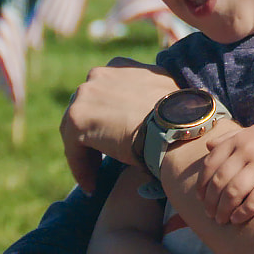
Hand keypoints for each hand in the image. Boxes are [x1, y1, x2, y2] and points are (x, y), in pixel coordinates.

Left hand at [61, 57, 179, 191]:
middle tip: (103, 159)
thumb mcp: (166, 90)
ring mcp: (85, 94)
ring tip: (97, 177)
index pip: (105, 94)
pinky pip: (73, 149)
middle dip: (95, 133)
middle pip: (88, 109)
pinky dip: (81, 168)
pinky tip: (92, 187)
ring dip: (87, 153)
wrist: (175, 126)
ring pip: (77, 130)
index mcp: (118, 66)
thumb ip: (151, 91)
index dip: (108, 118)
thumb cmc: (179, 115)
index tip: (116, 139)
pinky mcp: (77, 119)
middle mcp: (98, 74)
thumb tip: (158, 104)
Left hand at [197, 118, 253, 224]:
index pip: (211, 164)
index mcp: (240, 139)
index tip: (201, 198)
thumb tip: (208, 144)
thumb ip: (232, 137)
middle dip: (211, 201)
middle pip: (219, 180)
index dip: (203, 184)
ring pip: (234, 191)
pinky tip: (238, 219)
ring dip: (224, 209)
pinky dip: (243, 211)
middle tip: (210, 214)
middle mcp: (248, 150)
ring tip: (222, 220)